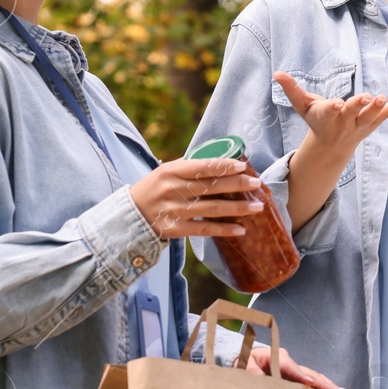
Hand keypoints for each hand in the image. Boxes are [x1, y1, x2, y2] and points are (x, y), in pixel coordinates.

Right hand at [129, 158, 262, 238]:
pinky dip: (223, 229)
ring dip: (237, 208)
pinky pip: (204, 230)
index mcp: (170, 171)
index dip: (224, 166)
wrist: (130, 215)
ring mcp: (174, 211)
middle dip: (237, 184)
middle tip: (257, 183)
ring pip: (211, 209)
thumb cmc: (154, 189)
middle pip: (210, 186)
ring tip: (257, 206)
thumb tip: (223, 158)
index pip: (202, 167)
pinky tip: (241, 229)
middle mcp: (172, 190)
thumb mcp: (165, 172)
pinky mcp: (175, 230)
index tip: (243, 165)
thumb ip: (190, 166)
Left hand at [246, 346, 348, 388]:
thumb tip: (259, 380)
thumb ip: (251, 374)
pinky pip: (310, 386)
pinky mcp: (295, 381)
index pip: (290, 367)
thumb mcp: (242, 366)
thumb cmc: (243, 363)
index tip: (309, 384)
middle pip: (309, 373)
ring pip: (313, 378)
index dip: (300, 375)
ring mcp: (294, 372)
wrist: (242, 363)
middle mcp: (289, 364)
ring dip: (327, 386)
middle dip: (324, 383)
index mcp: (276, 357)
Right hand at [273, 72, 387, 164]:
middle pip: (351, 113)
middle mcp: (343, 122)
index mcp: (326, 116)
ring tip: (384, 99)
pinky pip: (383, 118)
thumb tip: (276, 73)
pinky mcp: (370, 125)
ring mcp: (358, 125)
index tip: (337, 103)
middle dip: (359, 106)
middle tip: (368, 98)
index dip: (332, 107)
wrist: (330, 147)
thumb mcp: (302, 106)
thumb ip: (291, 89)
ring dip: (377, 109)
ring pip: (368, 118)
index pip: (329, 111)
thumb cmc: (315, 120)